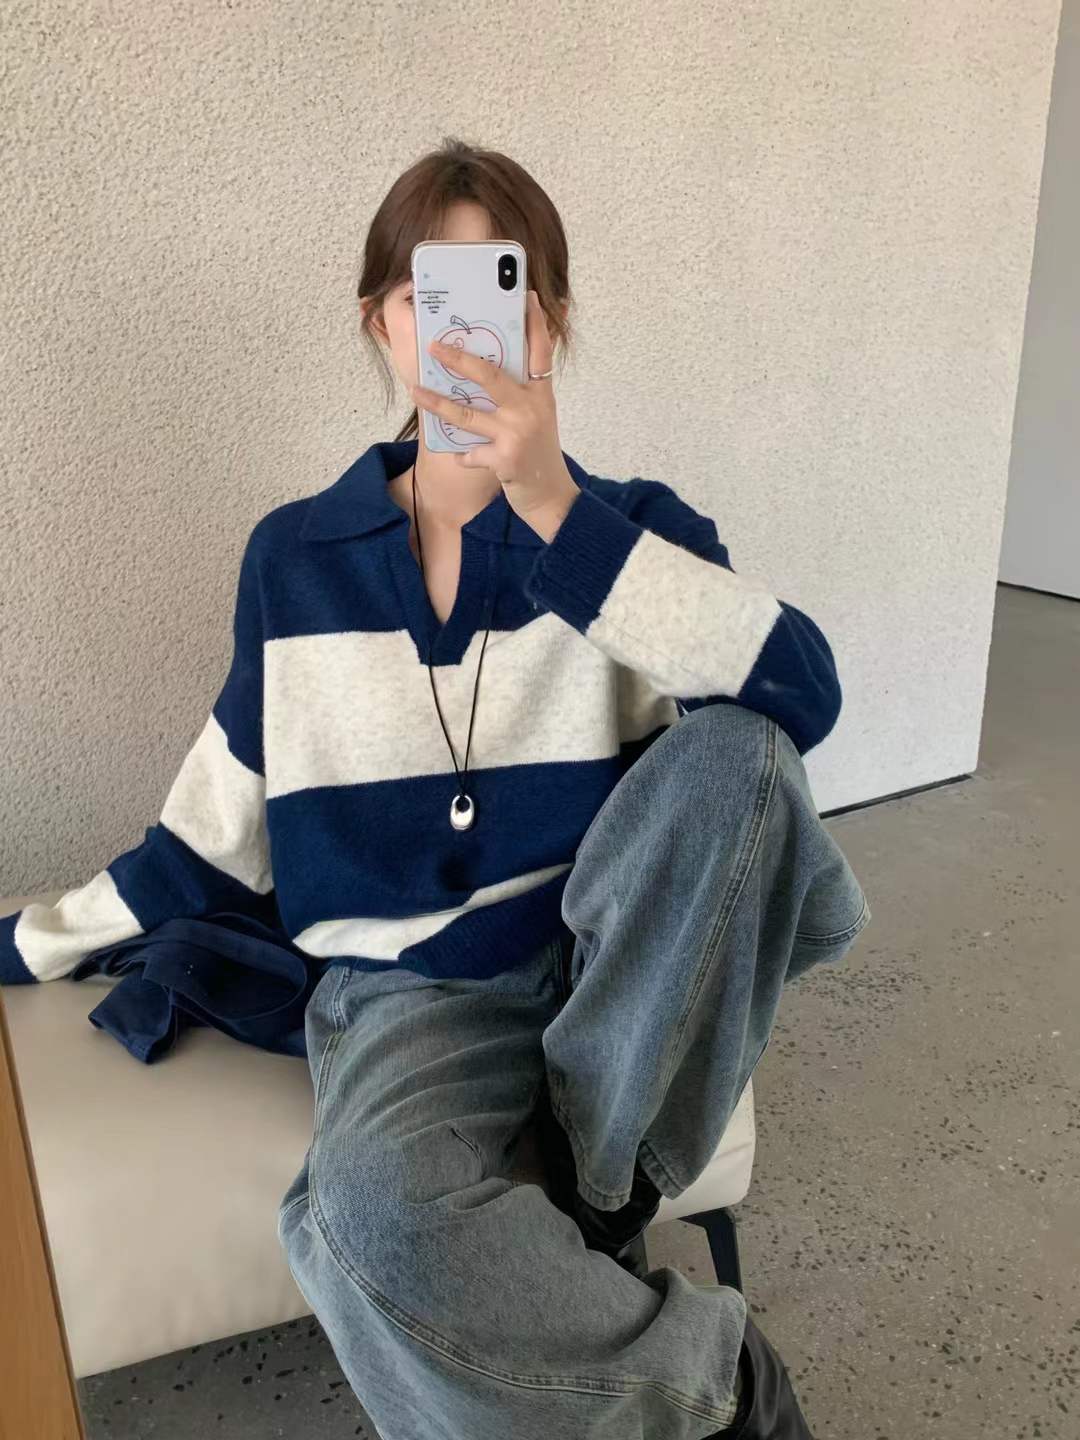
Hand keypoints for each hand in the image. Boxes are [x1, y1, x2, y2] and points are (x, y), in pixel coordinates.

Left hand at [409, 289, 579, 540]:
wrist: (552, 498)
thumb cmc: (538, 454)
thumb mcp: (538, 417)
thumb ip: (520, 395)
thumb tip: (484, 372)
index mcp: (542, 394)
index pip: (541, 351)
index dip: (534, 323)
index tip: (526, 296)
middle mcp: (532, 409)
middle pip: (491, 376)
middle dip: (460, 359)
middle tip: (435, 345)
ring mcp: (517, 434)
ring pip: (469, 414)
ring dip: (438, 403)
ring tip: (415, 391)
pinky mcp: (505, 460)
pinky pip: (470, 452)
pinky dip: (462, 454)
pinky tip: (459, 455)